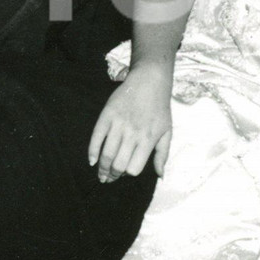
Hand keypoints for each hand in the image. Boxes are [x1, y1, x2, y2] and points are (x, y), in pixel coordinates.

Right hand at [89, 65, 172, 183]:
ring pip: (107, 154)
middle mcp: (132, 134)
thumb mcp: (167, 131)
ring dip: (102, 168)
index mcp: (148, 139)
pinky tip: (92, 161)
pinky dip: (92, 152)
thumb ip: (163, 155)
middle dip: (113, 175)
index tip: (125, 173)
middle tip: (110, 178)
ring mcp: (118, 124)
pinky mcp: (107, 115)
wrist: (149, 81)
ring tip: (101, 175)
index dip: (128, 174)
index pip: (134, 168)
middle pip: (118, 164)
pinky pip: (96, 137)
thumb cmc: (159, 107)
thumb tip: (161, 176)